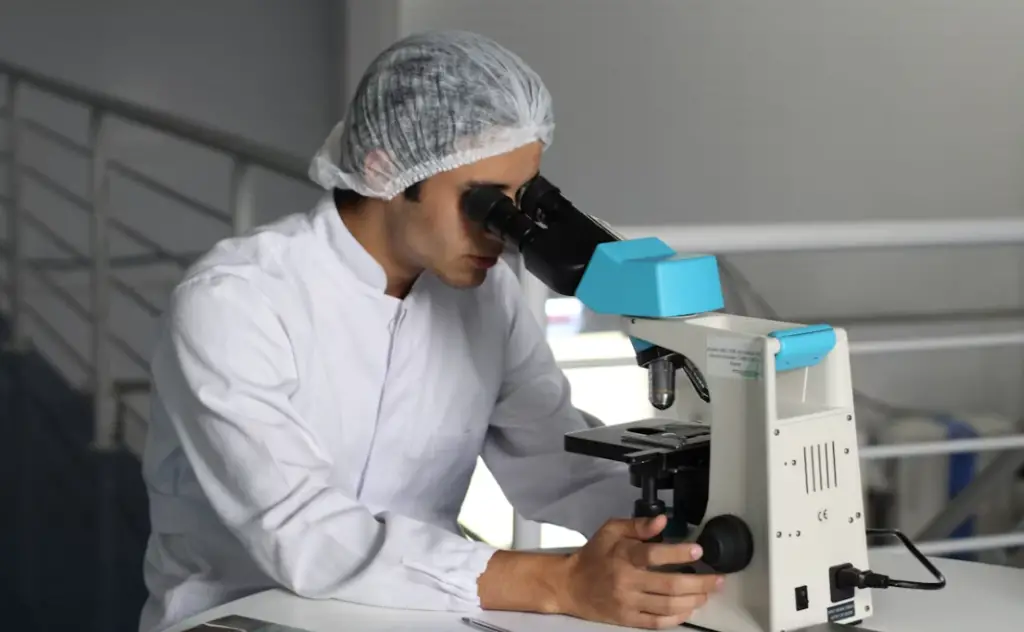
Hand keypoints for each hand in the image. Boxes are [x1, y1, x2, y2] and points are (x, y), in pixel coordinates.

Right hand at [558, 514, 722, 628]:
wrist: (570, 585)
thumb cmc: (594, 555)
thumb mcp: (611, 531)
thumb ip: (637, 525)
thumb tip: (663, 520)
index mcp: (623, 556)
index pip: (654, 555)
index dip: (678, 553)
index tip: (698, 550)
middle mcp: (626, 581)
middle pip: (669, 585)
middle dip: (699, 583)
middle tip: (718, 580)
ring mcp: (627, 603)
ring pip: (667, 606)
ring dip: (693, 600)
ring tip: (707, 594)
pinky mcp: (627, 619)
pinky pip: (657, 622)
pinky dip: (676, 617)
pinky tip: (689, 609)